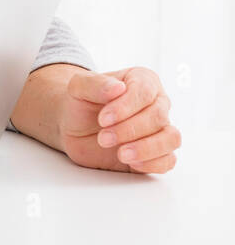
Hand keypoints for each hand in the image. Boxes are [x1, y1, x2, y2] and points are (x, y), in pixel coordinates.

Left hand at [56, 67, 180, 172]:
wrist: (73, 126)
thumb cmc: (80, 102)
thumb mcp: (78, 88)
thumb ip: (95, 84)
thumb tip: (118, 87)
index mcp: (142, 80)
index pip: (145, 91)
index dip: (126, 106)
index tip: (103, 119)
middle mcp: (156, 103)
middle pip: (158, 116)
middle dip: (129, 130)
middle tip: (104, 137)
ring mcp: (159, 129)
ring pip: (171, 138)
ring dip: (146, 148)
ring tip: (121, 154)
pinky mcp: (157, 152)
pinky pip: (168, 160)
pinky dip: (153, 163)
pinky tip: (132, 163)